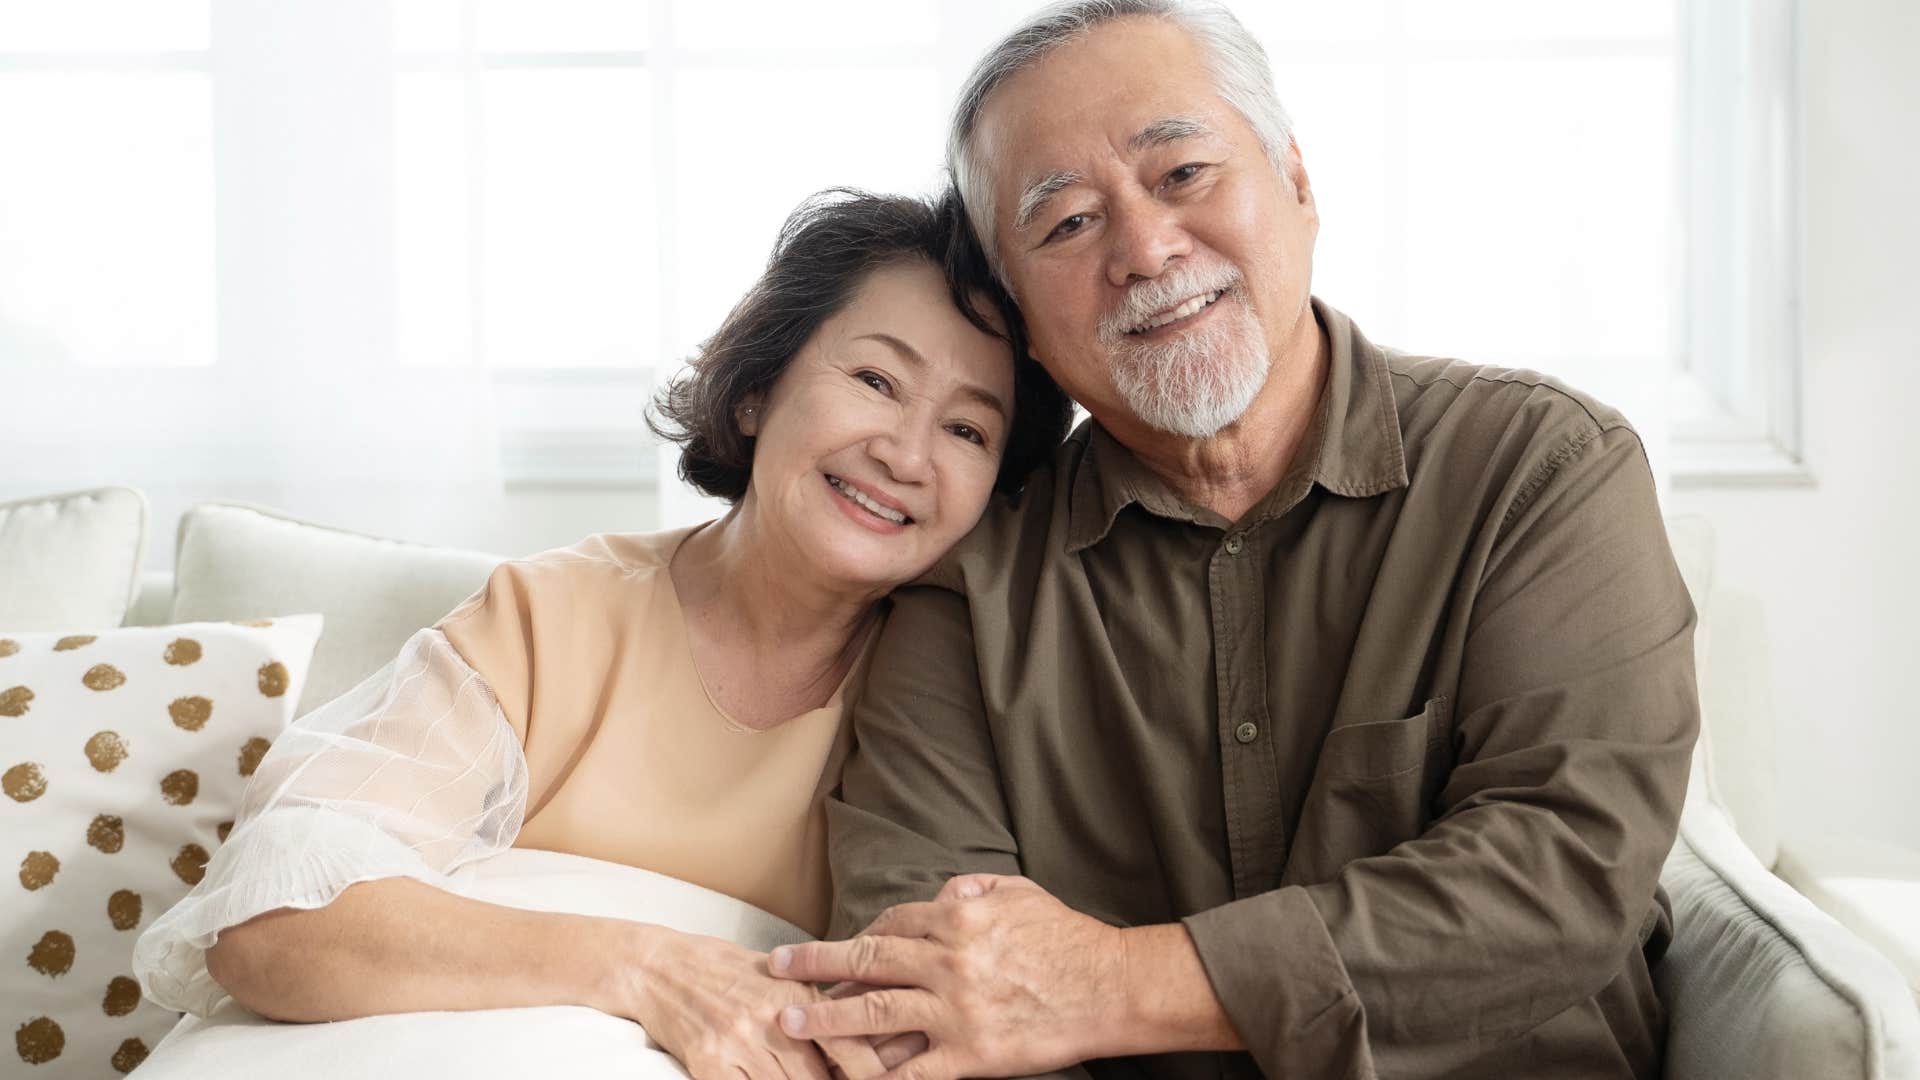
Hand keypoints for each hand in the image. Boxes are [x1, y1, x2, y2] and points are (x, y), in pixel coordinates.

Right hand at [618, 926, 885, 1079]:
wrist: (657, 967)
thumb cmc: (722, 969)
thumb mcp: (778, 974)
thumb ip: (815, 1003)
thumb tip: (861, 1031)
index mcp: (796, 992)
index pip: (847, 1044)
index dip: (870, 1073)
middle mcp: (771, 1018)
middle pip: (819, 1079)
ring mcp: (738, 1043)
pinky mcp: (708, 1064)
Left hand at [768, 875, 1123, 1078]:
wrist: (1110, 987)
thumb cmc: (1069, 939)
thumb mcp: (1020, 894)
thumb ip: (975, 889)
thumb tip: (943, 892)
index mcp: (957, 918)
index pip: (891, 924)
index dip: (858, 938)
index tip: (832, 952)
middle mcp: (947, 960)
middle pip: (867, 961)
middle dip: (815, 965)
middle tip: (777, 970)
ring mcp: (956, 1009)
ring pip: (875, 1012)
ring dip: (826, 1019)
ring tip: (790, 1022)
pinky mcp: (971, 1052)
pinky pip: (914, 1070)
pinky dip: (879, 1077)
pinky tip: (852, 1079)